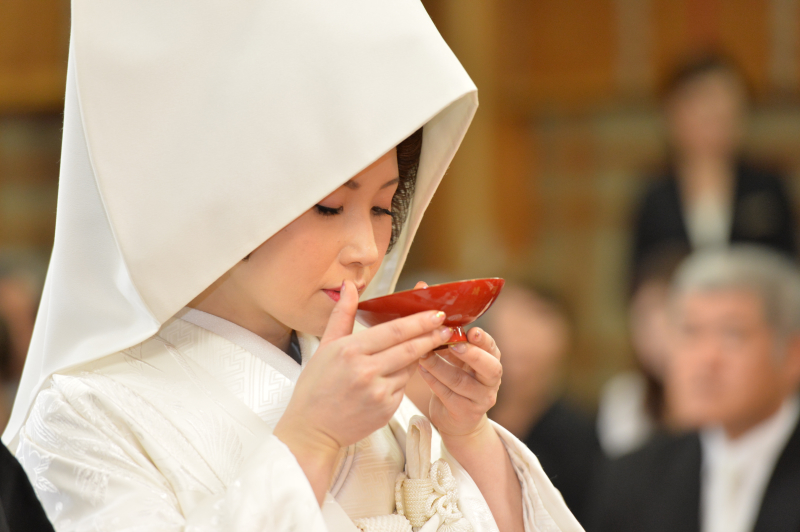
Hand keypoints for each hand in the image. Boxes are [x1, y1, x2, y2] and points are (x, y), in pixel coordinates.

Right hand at [274, 280, 452, 497]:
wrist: (311, 429)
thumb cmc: (315, 386)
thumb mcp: (325, 346)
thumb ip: (342, 314)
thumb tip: (349, 285)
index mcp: (350, 350)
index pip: (394, 331)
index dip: (419, 322)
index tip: (436, 314)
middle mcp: (366, 370)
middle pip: (409, 348)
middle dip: (432, 336)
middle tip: (447, 327)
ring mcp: (378, 392)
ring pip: (408, 368)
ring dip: (418, 357)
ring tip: (426, 346)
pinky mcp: (386, 409)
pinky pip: (403, 387)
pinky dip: (403, 378)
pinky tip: (396, 374)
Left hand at [417, 326, 501, 437]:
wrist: (457, 419)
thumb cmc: (457, 381)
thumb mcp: (460, 362)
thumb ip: (454, 345)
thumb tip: (435, 322)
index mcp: (491, 362)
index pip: (492, 349)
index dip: (484, 340)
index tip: (471, 331)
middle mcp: (491, 381)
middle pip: (489, 368)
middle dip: (472, 354)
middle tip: (454, 344)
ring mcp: (480, 399)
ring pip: (461, 382)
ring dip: (440, 366)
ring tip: (424, 355)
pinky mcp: (465, 413)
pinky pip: (447, 395)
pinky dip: (432, 381)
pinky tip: (421, 370)